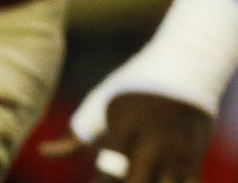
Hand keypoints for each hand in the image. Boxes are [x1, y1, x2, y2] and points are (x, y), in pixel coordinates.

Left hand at [42, 93, 212, 182]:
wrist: (188, 66)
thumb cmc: (134, 88)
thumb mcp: (101, 105)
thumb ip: (74, 137)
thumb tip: (43, 151)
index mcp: (125, 130)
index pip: (108, 175)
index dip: (102, 182)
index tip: (97, 178)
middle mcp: (153, 145)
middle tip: (121, 177)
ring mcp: (176, 155)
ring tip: (141, 177)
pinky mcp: (194, 160)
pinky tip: (159, 182)